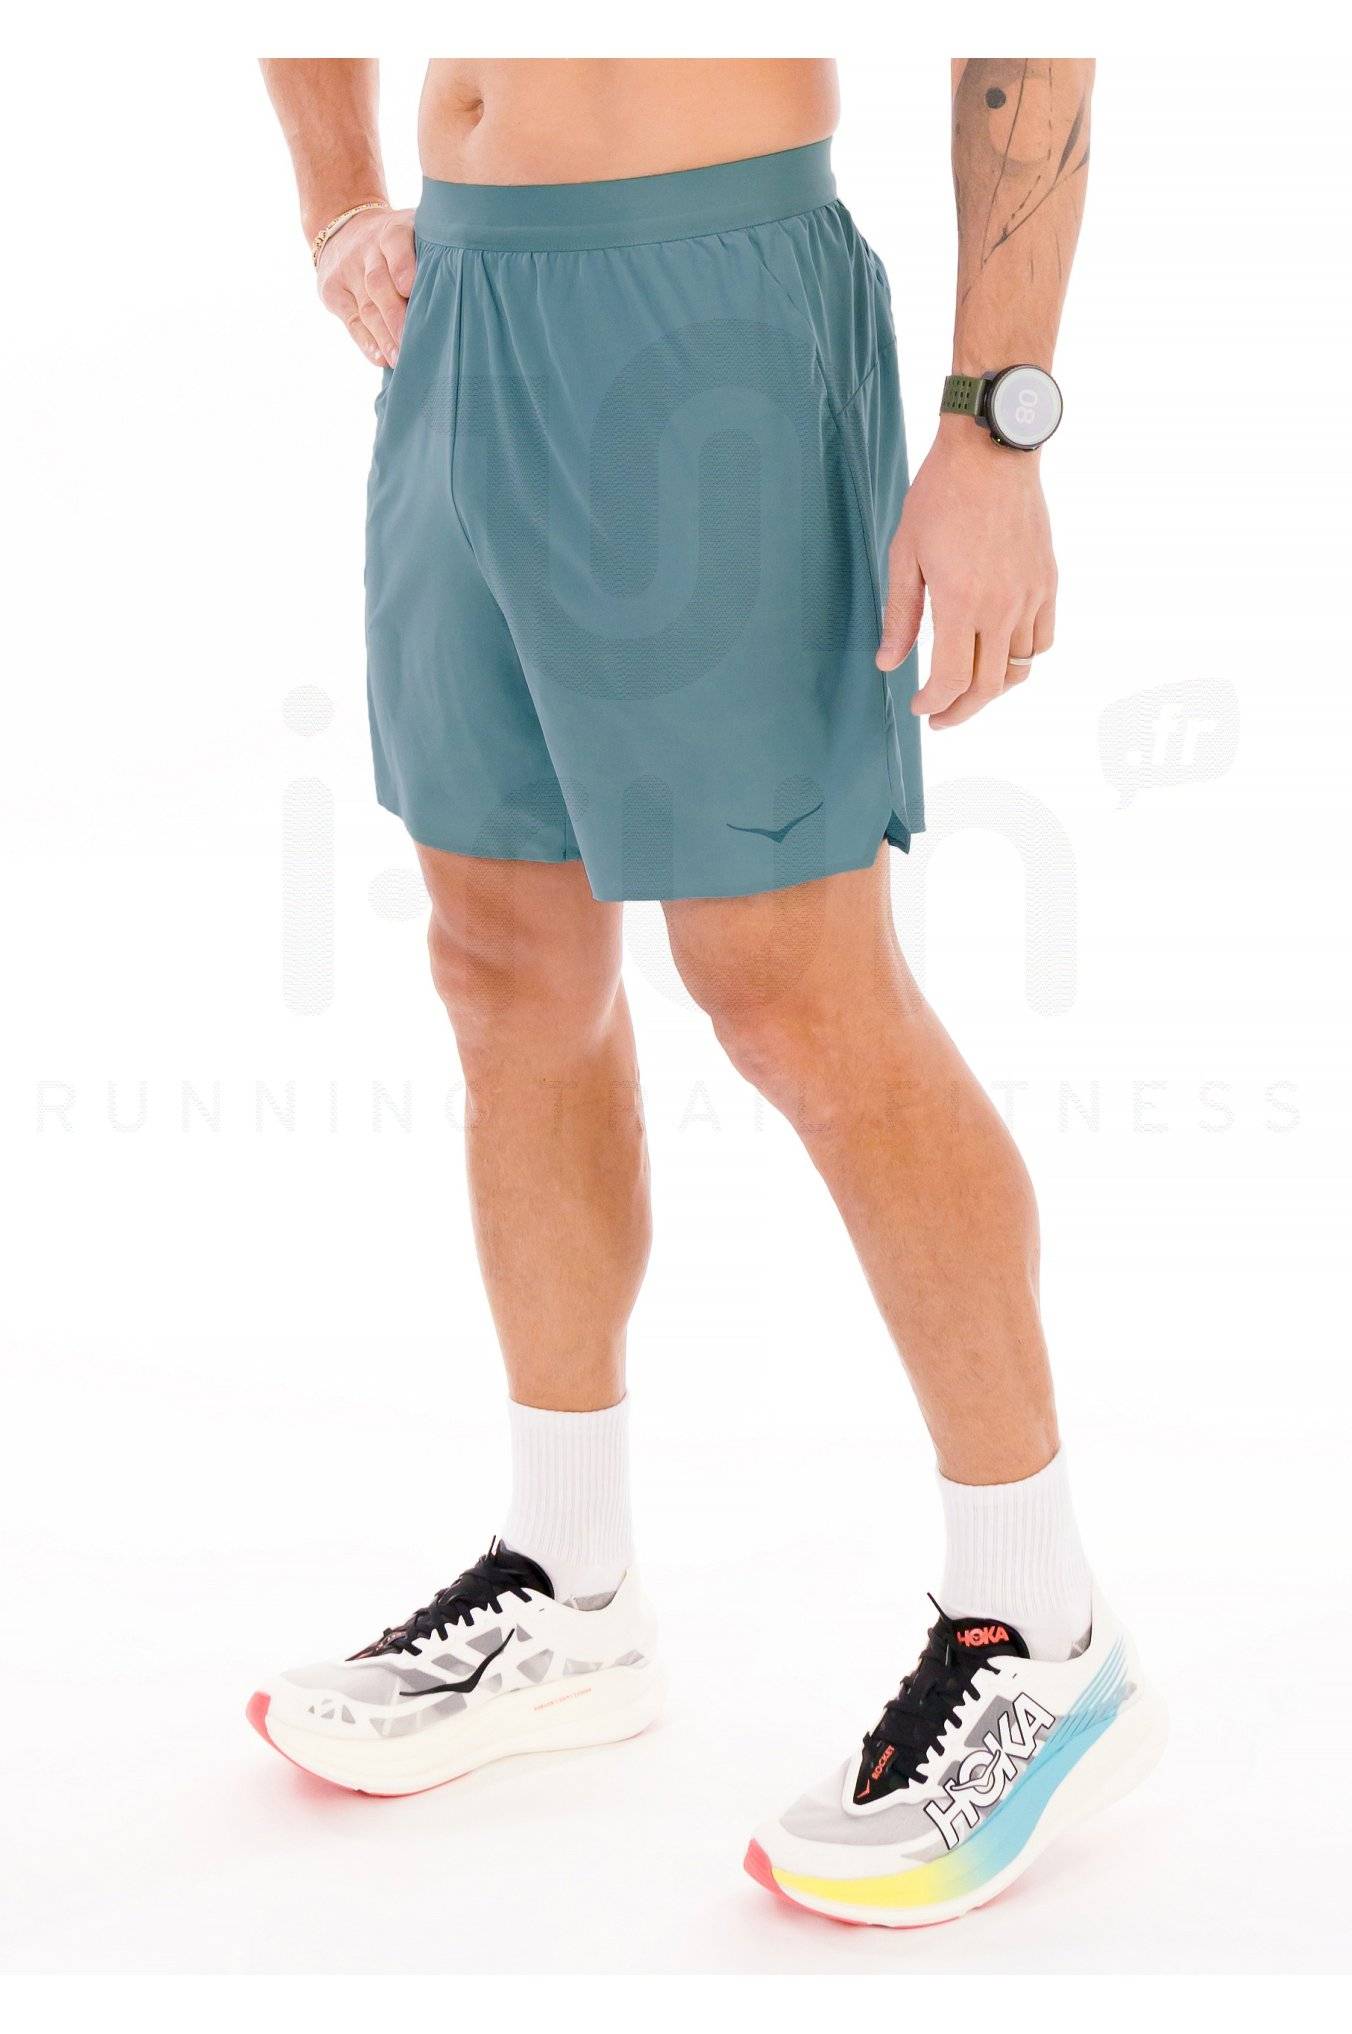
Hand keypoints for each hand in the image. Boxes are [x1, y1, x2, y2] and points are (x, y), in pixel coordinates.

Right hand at [316, 207, 415, 367]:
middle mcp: (367, 248)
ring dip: (384, 336)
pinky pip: (351, 321)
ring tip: (400, 359)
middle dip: (396, 317)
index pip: (395, 243)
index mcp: (392, 230)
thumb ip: (431, 255)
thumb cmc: (399, 243)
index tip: (409, 289)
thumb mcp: (414, 233)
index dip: (402, 266)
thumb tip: (465, 292)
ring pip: (367, 307)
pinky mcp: (333, 290)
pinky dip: (366, 341)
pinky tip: (380, 357)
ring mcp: (347, 270)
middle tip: (413, 344)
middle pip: (379, 284)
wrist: (344, 227)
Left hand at [876, 419, 1056, 728]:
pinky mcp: (1047, 581)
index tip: (920, 707)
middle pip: (987, 686)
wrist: (992, 451)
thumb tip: (889, 663)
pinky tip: (1003, 657)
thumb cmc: (941, 496)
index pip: (952, 680)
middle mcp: (1002, 606)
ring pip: (1019, 668)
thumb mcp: (905, 554)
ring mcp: (1030, 595)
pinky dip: (1024, 659)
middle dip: (961, 711)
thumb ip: (900, 615)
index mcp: (961, 603)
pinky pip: (1042, 640)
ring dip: (992, 689)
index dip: (934, 703)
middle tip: (940, 718)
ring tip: (969, 690)